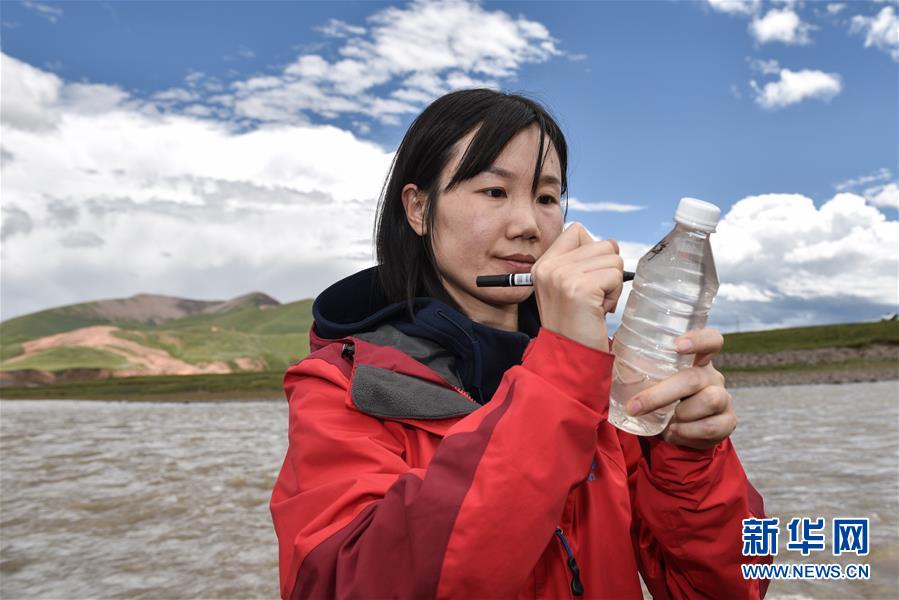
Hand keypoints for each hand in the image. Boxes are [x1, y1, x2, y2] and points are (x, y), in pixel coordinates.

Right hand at [531, 223, 623, 351]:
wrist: (569, 357)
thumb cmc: (575, 323)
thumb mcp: (567, 286)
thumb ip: (581, 261)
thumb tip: (612, 244)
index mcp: (543, 263)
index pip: (577, 230)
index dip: (592, 252)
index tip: (586, 280)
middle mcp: (549, 266)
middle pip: (601, 244)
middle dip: (606, 271)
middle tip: (592, 297)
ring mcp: (563, 276)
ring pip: (612, 259)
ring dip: (612, 284)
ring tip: (595, 305)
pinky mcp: (580, 288)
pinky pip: (615, 276)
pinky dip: (614, 295)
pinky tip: (599, 310)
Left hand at [624, 328, 735, 449]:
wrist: (675, 429)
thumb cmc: (659, 395)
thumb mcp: (651, 377)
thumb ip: (638, 361)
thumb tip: (605, 343)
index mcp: (696, 359)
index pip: (711, 340)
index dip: (699, 340)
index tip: (676, 345)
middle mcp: (712, 376)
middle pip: (694, 378)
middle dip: (660, 394)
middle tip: (634, 406)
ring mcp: (723, 398)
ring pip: (708, 401)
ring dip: (679, 414)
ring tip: (666, 420)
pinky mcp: (727, 422)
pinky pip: (710, 427)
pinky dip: (687, 432)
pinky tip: (674, 431)